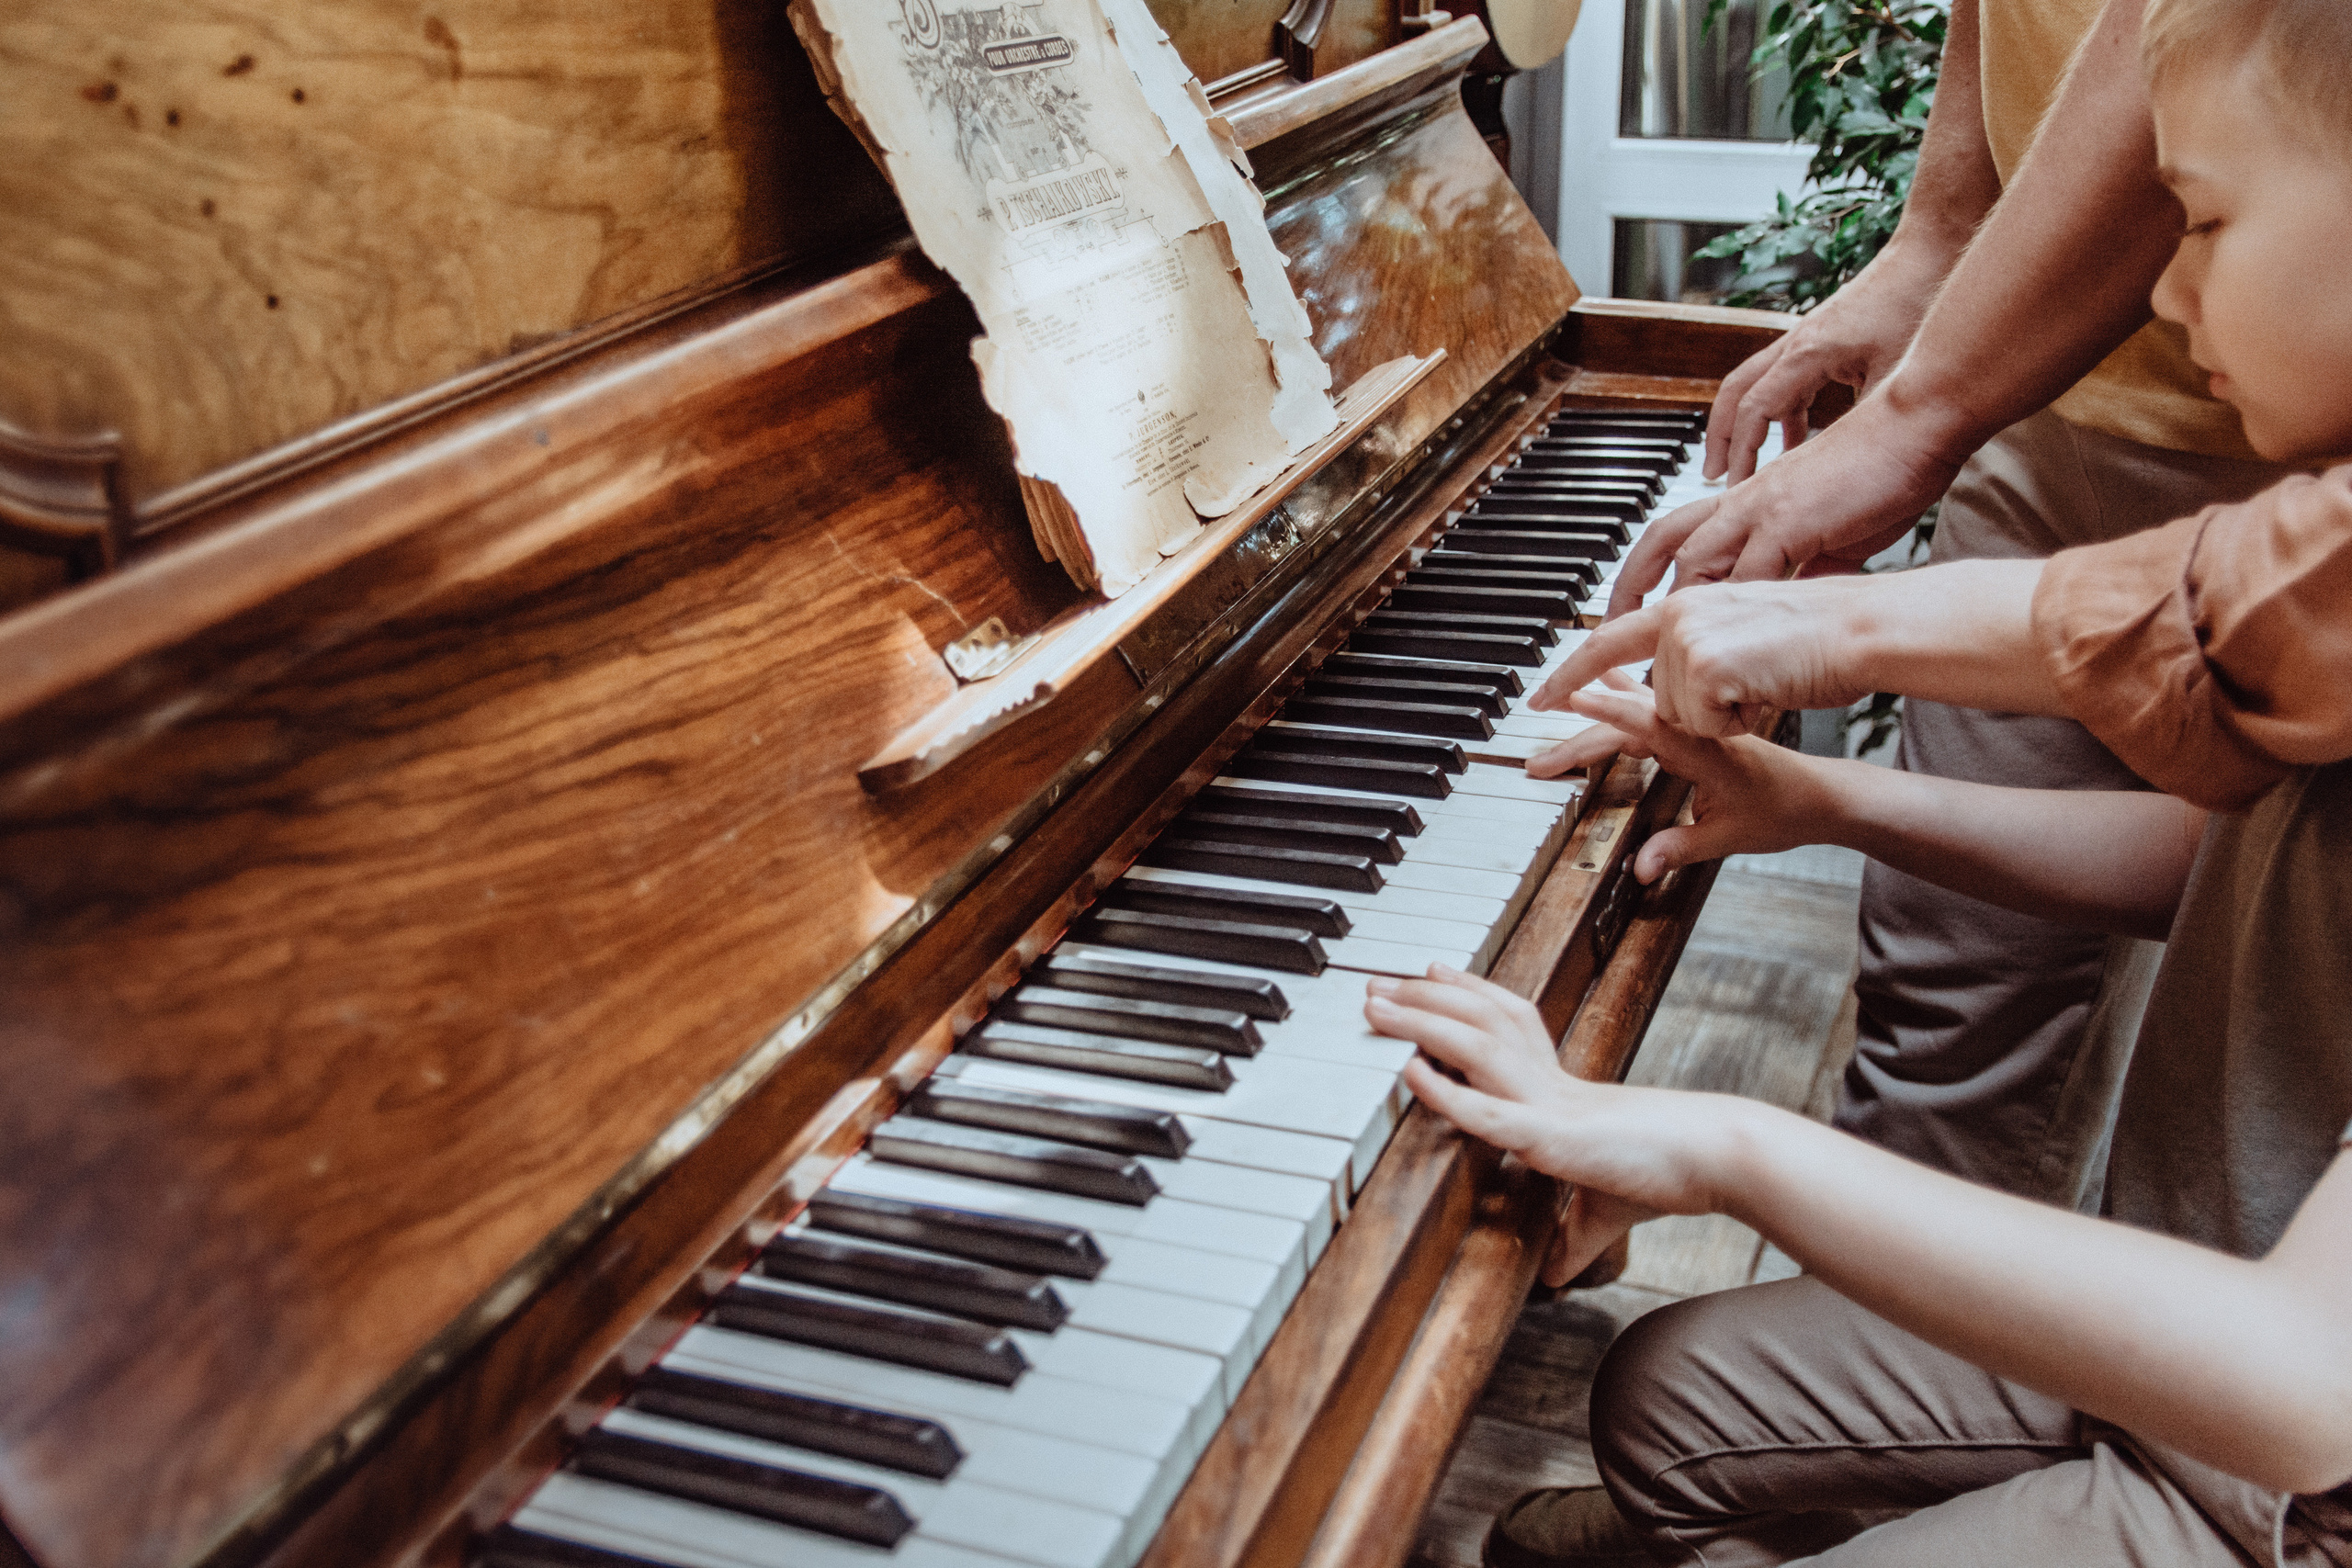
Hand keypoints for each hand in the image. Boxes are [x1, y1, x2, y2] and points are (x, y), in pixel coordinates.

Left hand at [1364, 965, 1750, 1284]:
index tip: (1430, 972)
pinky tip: (1410, 1072)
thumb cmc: (1667, 1174)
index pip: (1504, 1023)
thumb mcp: (1606, 1213)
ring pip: (1474, 1045)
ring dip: (1420, 1022)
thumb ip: (1573, 1239)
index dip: (1465, 994)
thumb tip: (1554, 1277)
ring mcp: (1547, 1103)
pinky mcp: (1553, 1137)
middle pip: (1476, 1020)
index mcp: (1558, 1088)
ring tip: (1374, 1005)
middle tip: (1375, 982)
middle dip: (1422, 997)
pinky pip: (1490, 1110)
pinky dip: (1447, 1091)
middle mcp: (1547, 1082)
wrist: (1717, 1159)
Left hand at [1530, 577, 1882, 737]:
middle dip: (1642, 726)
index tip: (1542, 699)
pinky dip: (1740, 722)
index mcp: (1684, 607)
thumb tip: (1682, 685)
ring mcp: (1687, 641)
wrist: (1862, 627)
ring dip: (1725, 719)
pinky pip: (1707, 725)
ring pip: (1680, 719)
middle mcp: (1677, 618)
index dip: (1573, 675)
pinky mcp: (1705, 667)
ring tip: (1765, 682)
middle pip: (1649, 700)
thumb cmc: (1822, 636)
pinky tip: (1768, 690)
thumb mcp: (1748, 639)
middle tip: (1591, 744)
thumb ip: (1706, 658)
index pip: (1610, 642)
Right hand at [1566, 675, 1835, 882]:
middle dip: (1580, 740)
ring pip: (1639, 711)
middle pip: (1629, 724)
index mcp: (1705, 749)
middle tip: (1540, 760)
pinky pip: (1652, 711)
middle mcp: (1697, 732)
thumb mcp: (1731, 836)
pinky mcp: (1696, 732)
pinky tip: (1612, 684)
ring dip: (1601, 706)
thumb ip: (1681, 849)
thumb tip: (1642, 866)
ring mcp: (1696, 729)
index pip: (1647, 724)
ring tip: (1566, 692)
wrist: (1823, 795)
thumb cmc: (1786, 810)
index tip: (1572, 700)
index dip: (1607, 713)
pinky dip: (1624, 701)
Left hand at [1605, 393, 1959, 618]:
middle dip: (1629, 593)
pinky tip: (1729, 653)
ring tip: (1664, 663)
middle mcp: (1743, 501)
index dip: (1640, 573)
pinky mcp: (1792, 521)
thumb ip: (1809, 563)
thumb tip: (1801, 596)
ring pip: (1696, 565)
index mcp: (1749, 500)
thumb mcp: (1834, 528)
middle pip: (1664, 545)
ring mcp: (1763, 509)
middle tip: (1604, 639)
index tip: (1620, 613)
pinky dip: (1735, 616)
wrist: (1916, 425)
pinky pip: (1749, 576)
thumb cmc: (1883, 470)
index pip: (1674, 535)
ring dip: (1676, 616)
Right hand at [1703, 248, 1944, 484]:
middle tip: (1715, 475)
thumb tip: (1854, 464)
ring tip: (1745, 464)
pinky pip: (1784, 381)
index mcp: (1807, 353)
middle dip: (1721, 438)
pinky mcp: (1819, 340)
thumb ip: (1868, 420)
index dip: (1743, 452)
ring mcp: (1804, 339)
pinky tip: (1794, 439)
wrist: (1929, 252)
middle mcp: (1795, 344)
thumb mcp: (1896, 374)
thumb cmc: (1915, 301)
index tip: (1738, 487)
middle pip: (1735, 394)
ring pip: (1754, 386)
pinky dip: (1780, 414)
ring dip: (1745, 425)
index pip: (1755, 410)